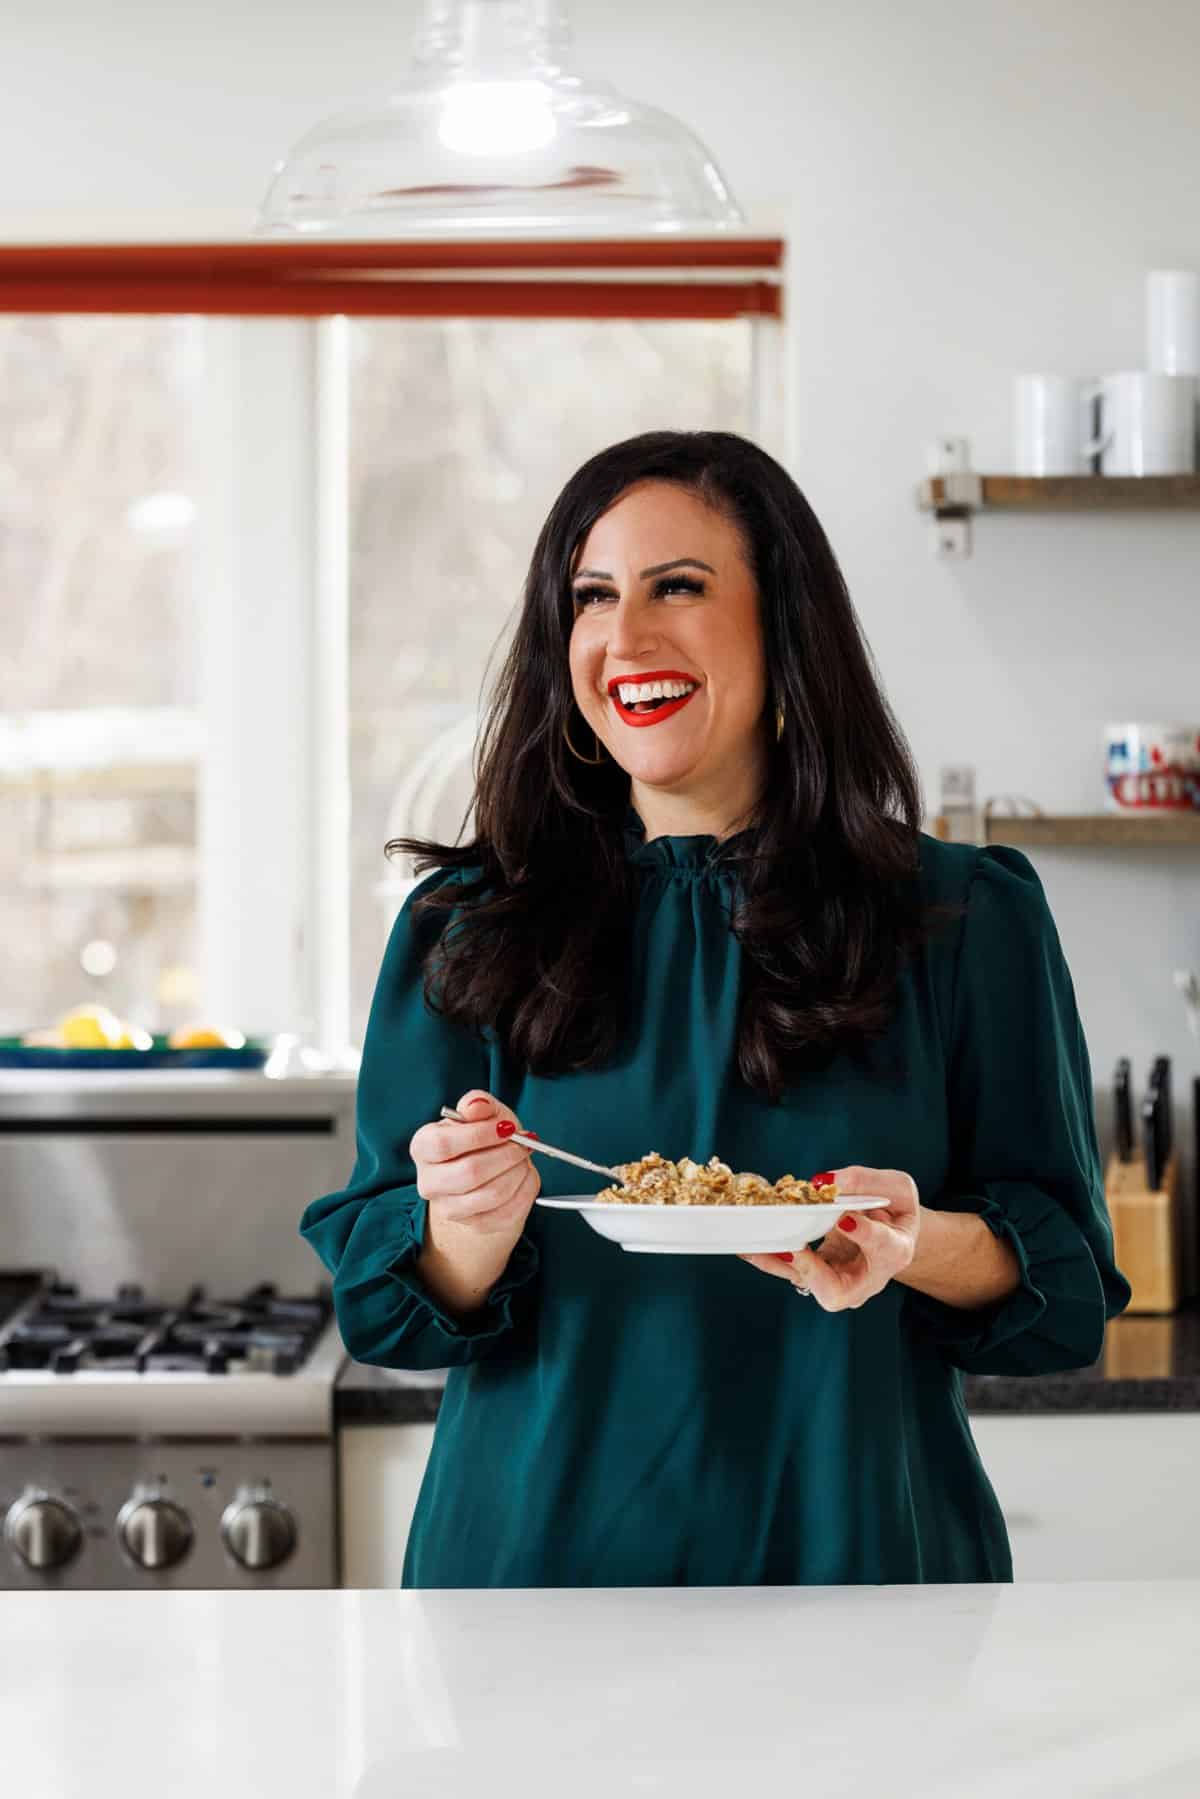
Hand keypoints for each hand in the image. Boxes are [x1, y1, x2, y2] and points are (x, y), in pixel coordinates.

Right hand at [410, 1089, 540, 1239]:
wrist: (489, 1173)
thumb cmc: (482, 1138)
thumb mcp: (482, 1113)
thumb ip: (478, 1104)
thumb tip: (476, 1105)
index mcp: (423, 1147)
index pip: (444, 1144)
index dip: (480, 1135)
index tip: (506, 1127)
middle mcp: (429, 1182)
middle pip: (470, 1173)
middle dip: (506, 1155)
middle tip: (522, 1144)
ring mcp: (449, 1208)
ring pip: (492, 1194)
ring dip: (518, 1172)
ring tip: (523, 1159)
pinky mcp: (475, 1225)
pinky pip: (507, 1211)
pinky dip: (525, 1190)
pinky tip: (523, 1175)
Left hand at [738, 1166, 920, 1310]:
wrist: (891, 1233)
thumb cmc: (895, 1210)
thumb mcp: (893, 1187)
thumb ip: (863, 1181)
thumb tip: (823, 1182)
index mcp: (895, 1250)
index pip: (884, 1248)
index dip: (865, 1235)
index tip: (845, 1220)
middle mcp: (865, 1278)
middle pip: (837, 1292)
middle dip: (811, 1273)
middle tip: (792, 1249)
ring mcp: (838, 1282)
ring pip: (805, 1284)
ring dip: (777, 1264)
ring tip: (752, 1246)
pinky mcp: (815, 1275)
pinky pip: (789, 1270)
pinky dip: (768, 1257)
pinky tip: (747, 1242)